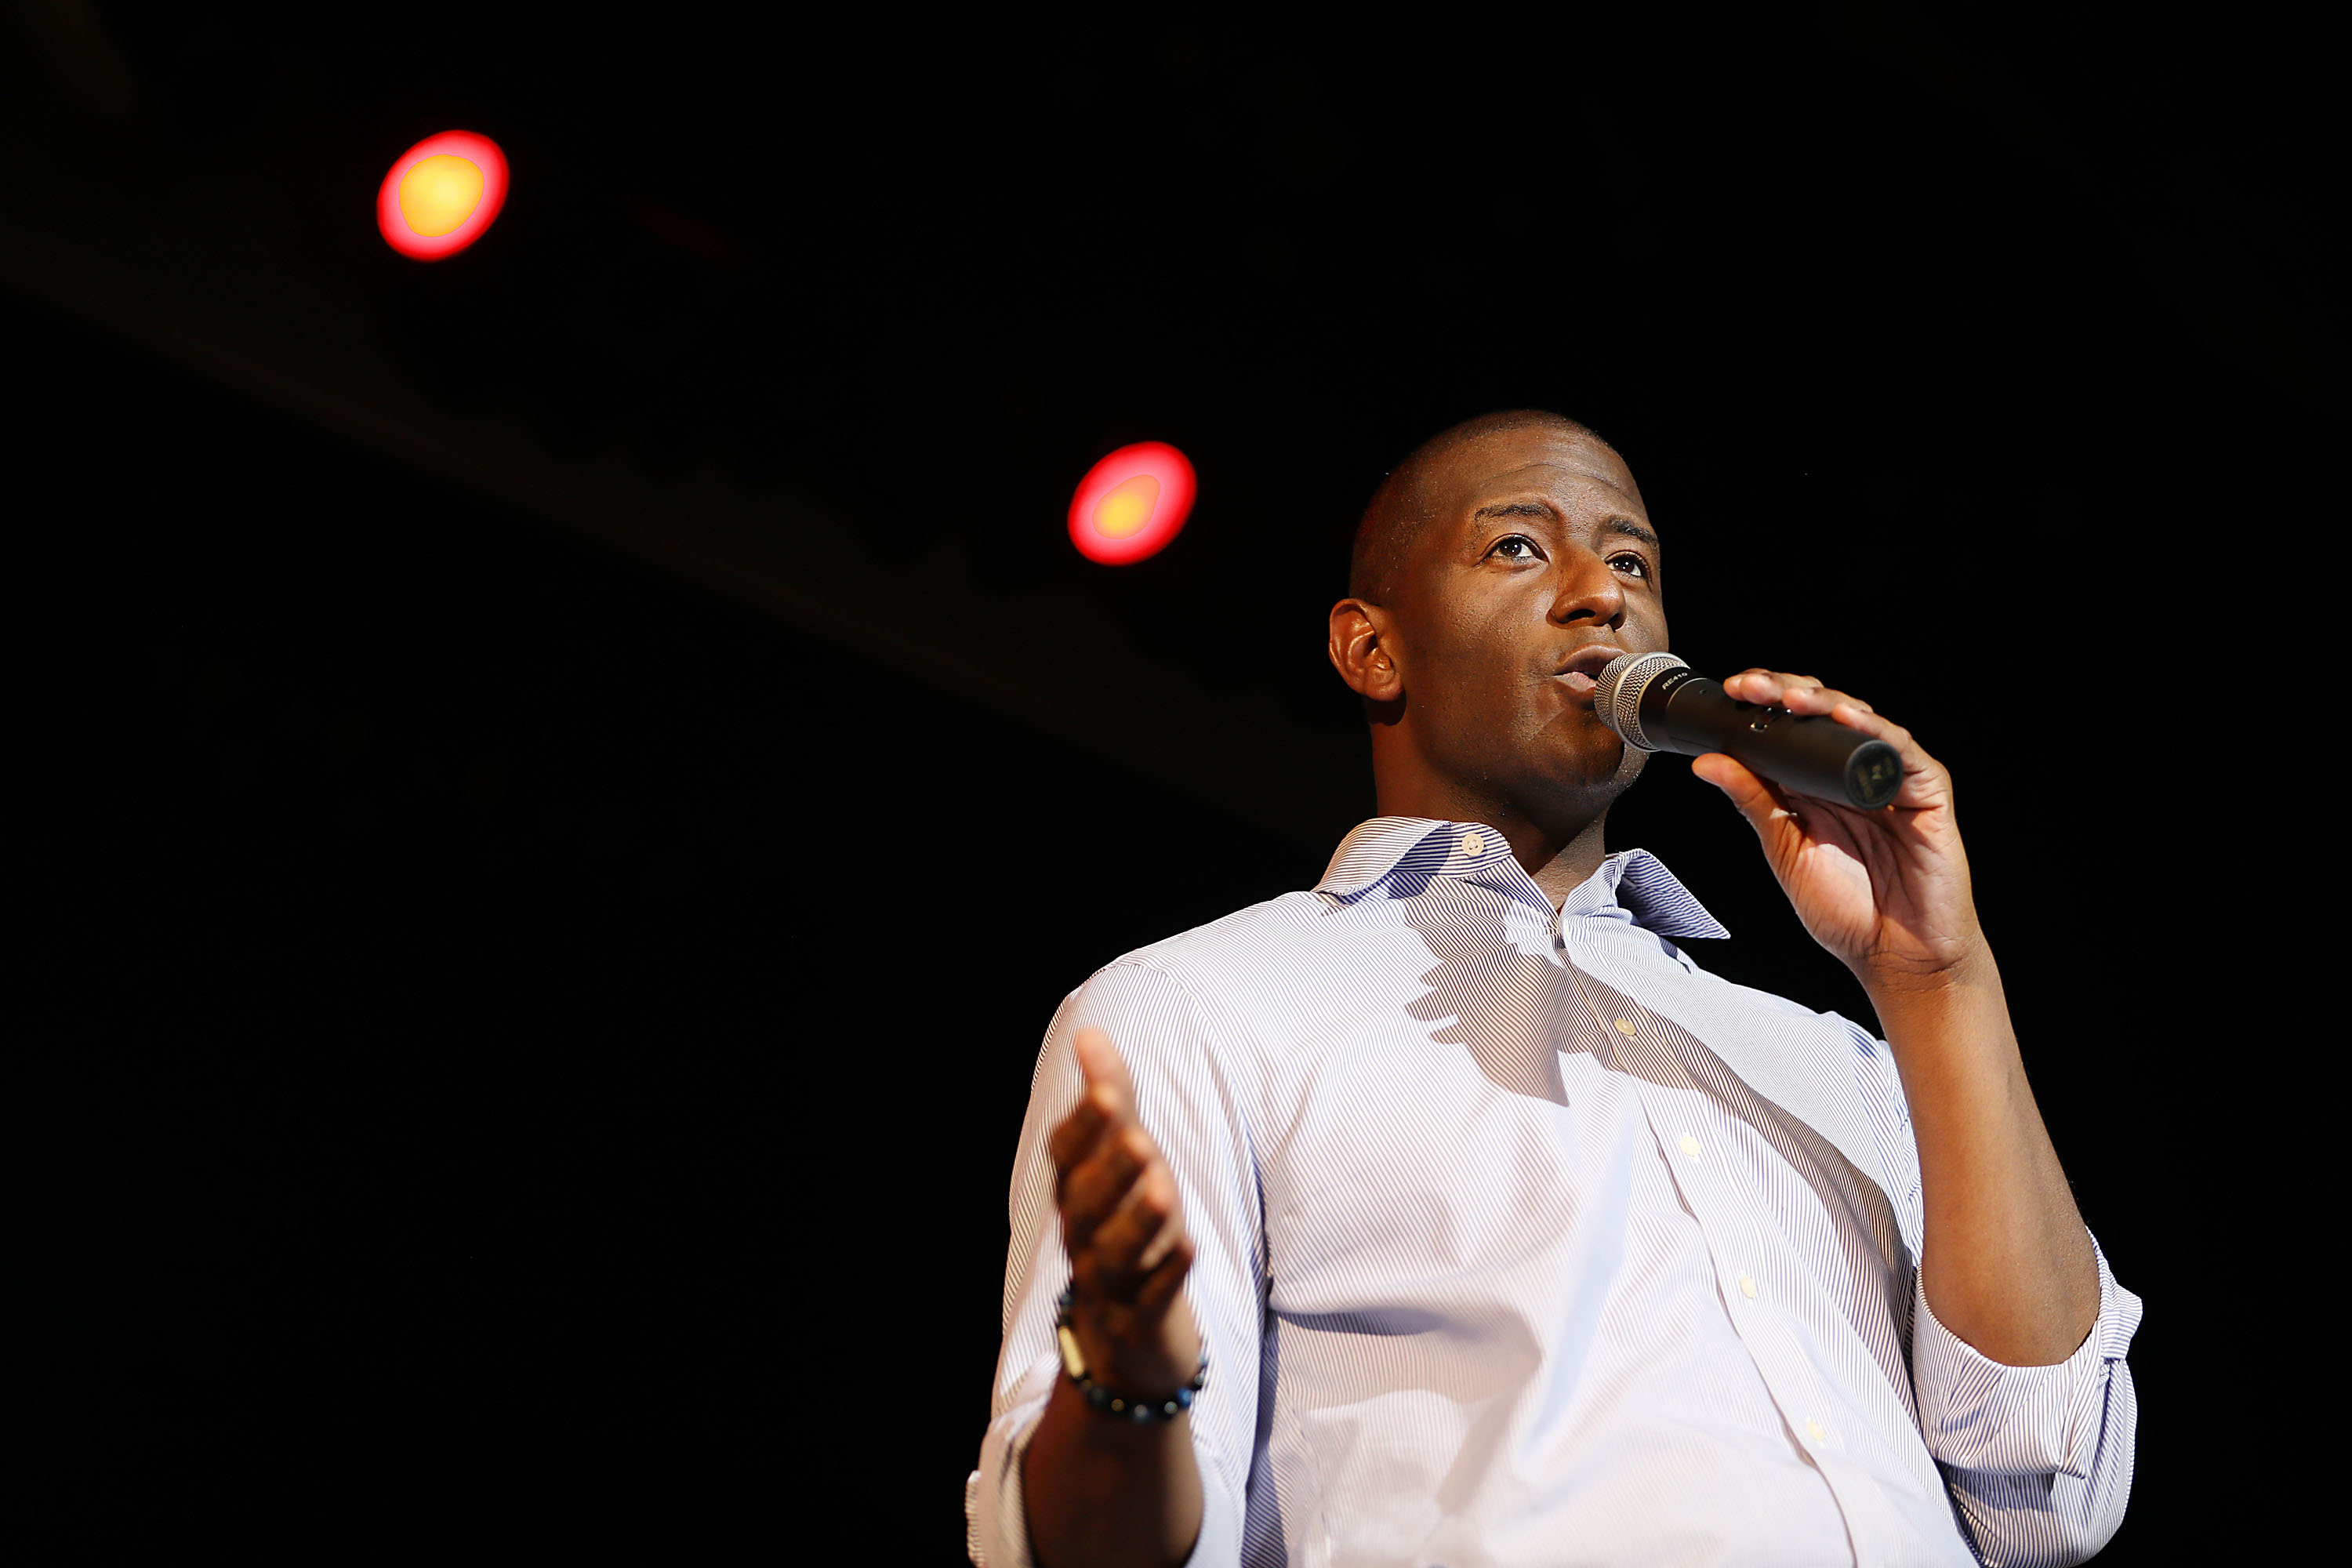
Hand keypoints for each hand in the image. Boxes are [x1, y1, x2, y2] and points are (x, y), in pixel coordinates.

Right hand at [1047, 1028, 1201, 1399]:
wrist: (1124, 1334)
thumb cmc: (1124, 1223)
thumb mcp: (1121, 1160)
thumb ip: (1108, 1097)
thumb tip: (1089, 1032)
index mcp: (1075, 1191)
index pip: (1067, 1156)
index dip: (1085, 1125)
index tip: (1109, 1093)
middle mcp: (1082, 1234)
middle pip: (1087, 1203)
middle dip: (1111, 1170)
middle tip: (1141, 1140)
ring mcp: (1107, 1281)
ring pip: (1113, 1253)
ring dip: (1138, 1221)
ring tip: (1164, 1189)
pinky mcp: (1137, 1320)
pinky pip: (1149, 1299)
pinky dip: (1167, 1275)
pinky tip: (1187, 1249)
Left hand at [1692, 671, 1985, 985]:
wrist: (1898, 957)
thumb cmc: (1848, 910)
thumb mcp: (1786, 849)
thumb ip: (1754, 802)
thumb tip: (1707, 762)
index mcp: (1816, 785)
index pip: (1789, 729)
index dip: (1762, 706)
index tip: (1731, 693)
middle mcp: (1852, 774)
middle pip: (1821, 714)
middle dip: (1784, 693)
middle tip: (1748, 688)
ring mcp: (1890, 778)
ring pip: (1860, 720)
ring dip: (1823, 703)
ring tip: (1789, 697)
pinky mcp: (1927, 790)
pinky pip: (1901, 750)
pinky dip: (1874, 730)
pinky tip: (1848, 717)